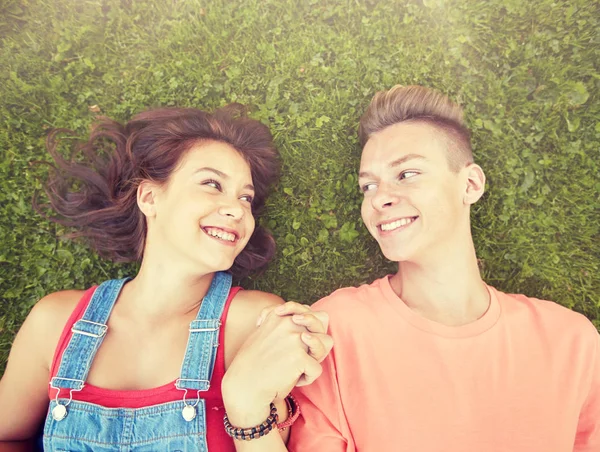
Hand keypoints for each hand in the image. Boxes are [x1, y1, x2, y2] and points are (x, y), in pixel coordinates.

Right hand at [222, 302, 332, 424]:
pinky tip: (290, 380)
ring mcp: (295, 338)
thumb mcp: (264, 334)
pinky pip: (317, 369)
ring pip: (326, 344)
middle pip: (322, 324)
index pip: (311, 312)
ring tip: (298, 367)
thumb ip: (283, 323)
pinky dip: (306, 378)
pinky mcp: (299, 357)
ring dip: (315, 357)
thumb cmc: (255, 364)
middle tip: (298, 355)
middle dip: (316, 340)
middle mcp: (289, 322)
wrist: (244, 386)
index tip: (296, 341)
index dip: (310, 328)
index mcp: (280, 315)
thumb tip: (310, 317)